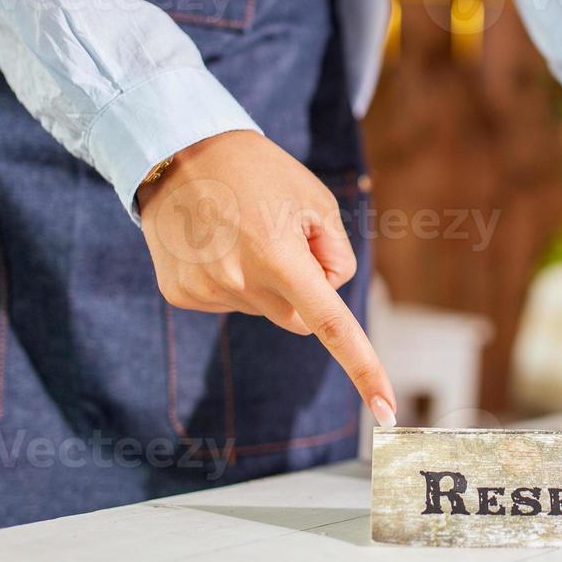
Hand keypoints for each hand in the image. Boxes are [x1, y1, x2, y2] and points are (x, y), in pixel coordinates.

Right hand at [138, 130, 396, 425]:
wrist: (175, 151)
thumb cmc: (259, 173)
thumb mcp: (316, 202)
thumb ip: (336, 256)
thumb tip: (326, 296)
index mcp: (280, 257)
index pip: (331, 324)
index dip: (363, 368)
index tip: (386, 410)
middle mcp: (240, 282)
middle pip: (298, 319)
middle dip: (302, 292)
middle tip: (281, 239)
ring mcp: (205, 292)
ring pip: (260, 309)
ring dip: (262, 281)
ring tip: (240, 232)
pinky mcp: (181, 295)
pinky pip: (227, 302)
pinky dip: (230, 280)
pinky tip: (214, 244)